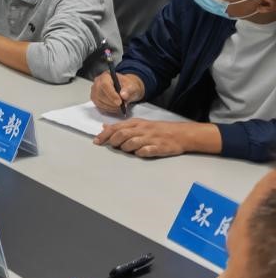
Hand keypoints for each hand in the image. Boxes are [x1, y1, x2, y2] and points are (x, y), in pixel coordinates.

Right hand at [89, 71, 144, 114]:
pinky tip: (116, 108)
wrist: (126, 89)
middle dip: (112, 103)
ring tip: (121, 107)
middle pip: (100, 94)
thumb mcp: (132, 86)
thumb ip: (129, 89)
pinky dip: (109, 109)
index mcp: (105, 76)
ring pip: (99, 102)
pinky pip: (99, 107)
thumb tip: (123, 95)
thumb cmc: (127, 86)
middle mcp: (97, 83)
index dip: (112, 94)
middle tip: (123, 106)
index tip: (120, 102)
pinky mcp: (95, 100)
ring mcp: (94, 92)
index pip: (105, 85)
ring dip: (111, 107)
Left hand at [93, 119, 218, 157]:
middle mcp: (142, 130)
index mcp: (136, 123)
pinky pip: (146, 151)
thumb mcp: (139, 124)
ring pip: (132, 143)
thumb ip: (122, 126)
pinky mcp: (159, 147)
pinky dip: (140, 153)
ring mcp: (151, 139)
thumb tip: (105, 126)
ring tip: (127, 150)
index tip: (96, 141)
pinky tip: (139, 153)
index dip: (104, 135)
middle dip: (113, 142)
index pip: (116, 127)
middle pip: (122, 135)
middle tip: (112, 146)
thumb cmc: (157, 129)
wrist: (181, 134)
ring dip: (125, 148)